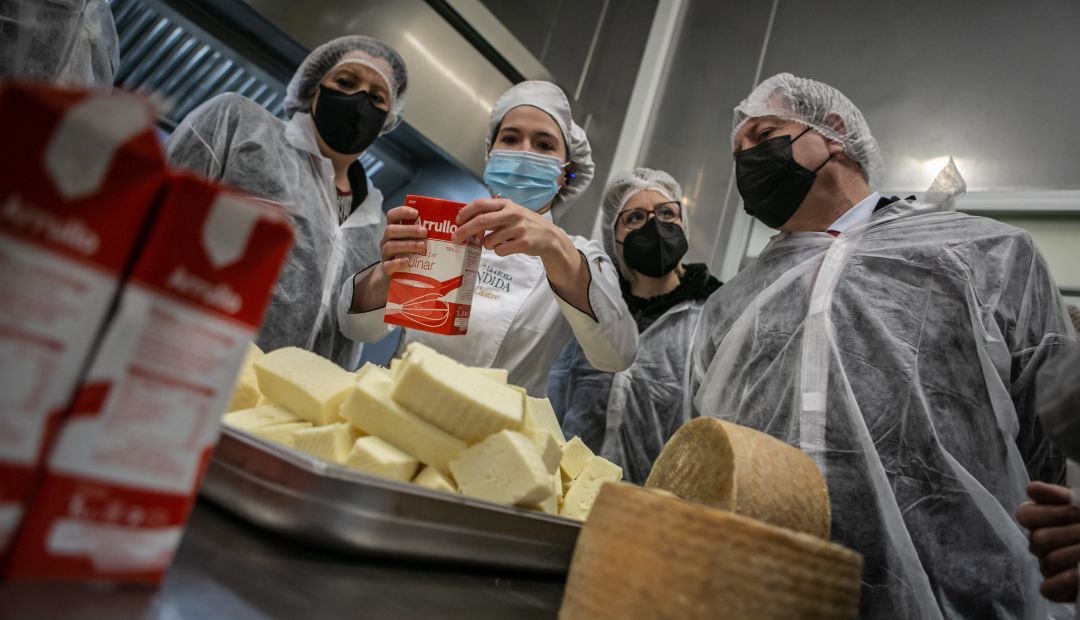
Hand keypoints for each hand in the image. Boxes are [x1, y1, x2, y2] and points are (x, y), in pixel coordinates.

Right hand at [351, 206, 426, 312]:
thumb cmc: (411, 255)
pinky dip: (397, 262)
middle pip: (391, 230)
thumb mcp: (415, 242)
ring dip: (407, 244)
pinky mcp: (387, 270)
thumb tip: (449, 226)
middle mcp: (387, 241)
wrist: (398, 279)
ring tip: (422, 246)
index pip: (392, 215)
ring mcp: (386, 255)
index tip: (416, 213)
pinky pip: (388, 265)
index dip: (402, 211)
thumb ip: (424, 234)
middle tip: (424, 232)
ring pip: (390, 246)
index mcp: (394, 231)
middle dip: (408, 230)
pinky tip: (407, 261)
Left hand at [451, 198, 566, 259]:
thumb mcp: (510, 212)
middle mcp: (512, 214)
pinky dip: (499, 251)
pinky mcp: (523, 243)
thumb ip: (492, 214)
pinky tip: (508, 247)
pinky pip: (500, 251)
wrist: (549, 237)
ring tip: (497, 242)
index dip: (466, 212)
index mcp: (506, 204)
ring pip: (489, 240)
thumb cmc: (524, 224)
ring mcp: (518, 228)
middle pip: (481, 221)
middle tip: (455, 238)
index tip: (457, 221)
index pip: (480, 204)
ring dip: (487, 244)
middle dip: (465, 231)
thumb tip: (466, 220)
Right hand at [1017, 481, 1079, 601]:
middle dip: (1069, 533)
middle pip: (1038, 538)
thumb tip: (1032, 489)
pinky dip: (1063, 581)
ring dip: (1074, 554)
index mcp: (1041, 520)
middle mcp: (1039, 544)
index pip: (1025, 514)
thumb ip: (1061, 496)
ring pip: (1048, 561)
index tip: (1076, 509)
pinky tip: (1079, 574)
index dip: (1050, 513)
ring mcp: (1047, 567)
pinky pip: (1048, 589)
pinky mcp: (1057, 590)